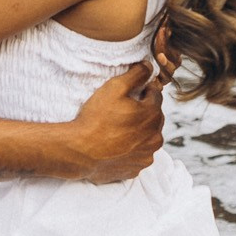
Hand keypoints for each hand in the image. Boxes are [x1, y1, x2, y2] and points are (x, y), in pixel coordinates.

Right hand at [63, 61, 163, 182]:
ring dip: (140, 131)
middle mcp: (155, 137)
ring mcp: (146, 155)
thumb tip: (149, 66)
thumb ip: (136, 74)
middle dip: (143, 111)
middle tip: (121, 110)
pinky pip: (139, 154)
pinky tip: (116, 144)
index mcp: (153, 115)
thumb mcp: (114, 88)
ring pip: (149, 137)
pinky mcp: (136, 169)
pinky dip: (132, 149)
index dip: (143, 90)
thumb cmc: (96, 118)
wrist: (79, 151)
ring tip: (118, 128)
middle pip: (154, 117)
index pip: (156, 95)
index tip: (129, 93)